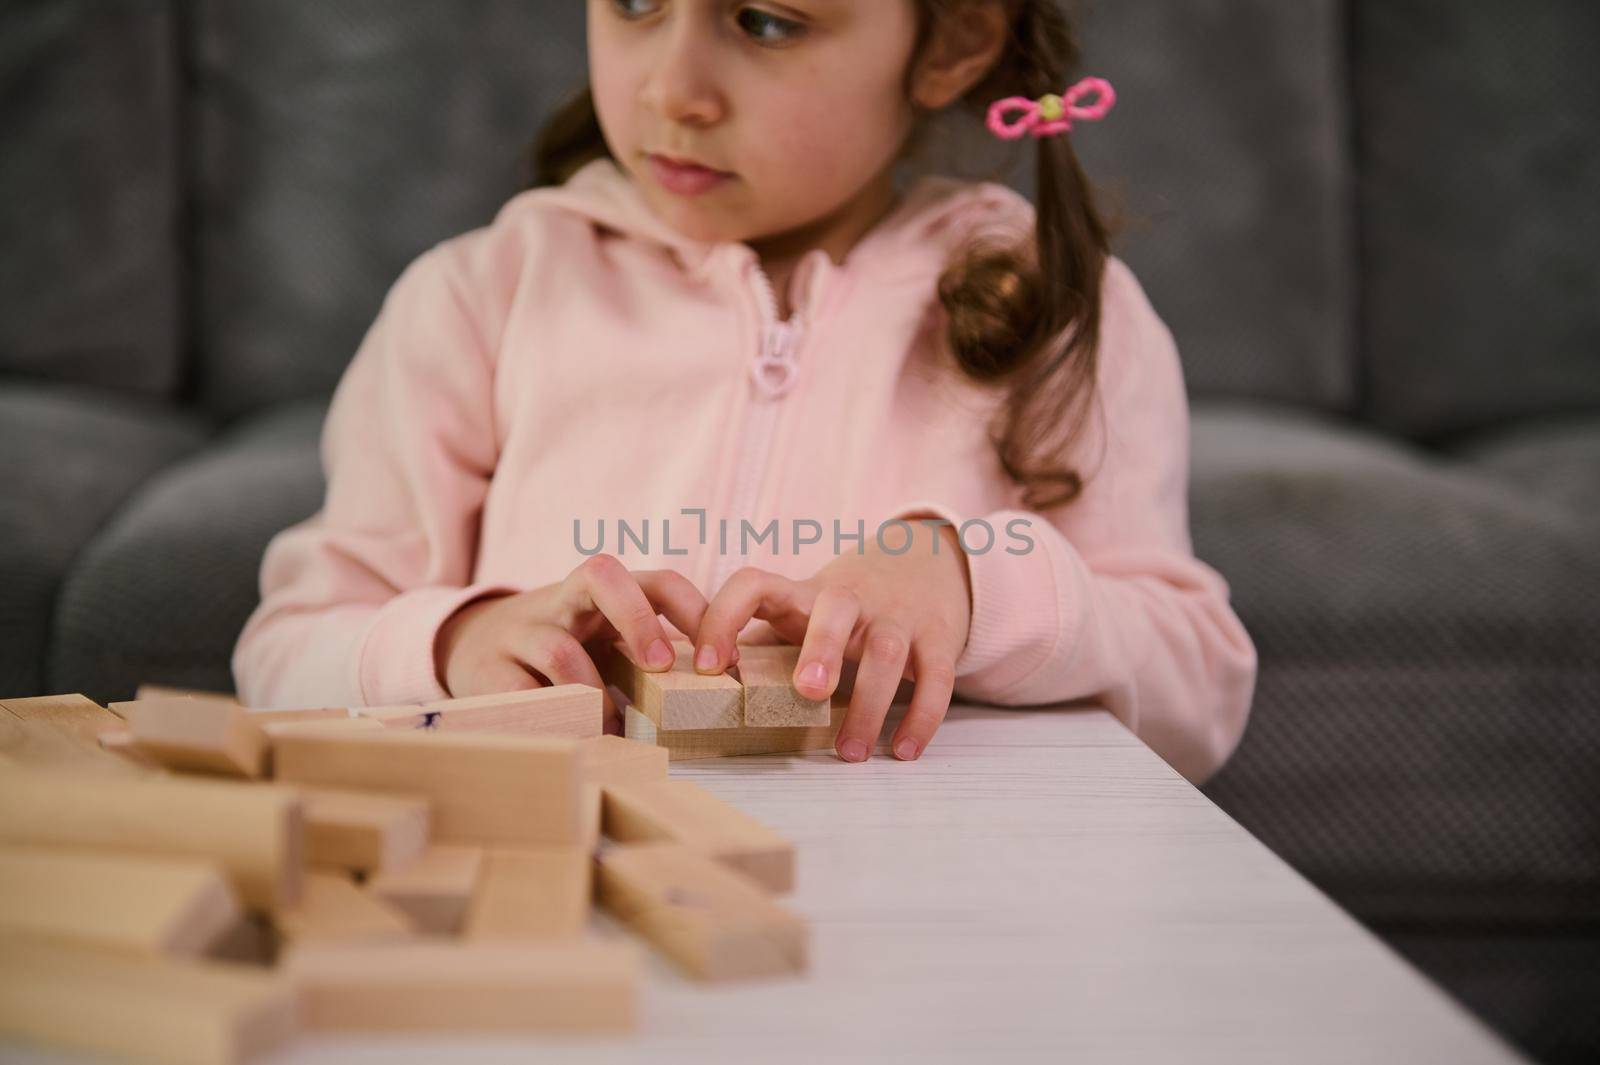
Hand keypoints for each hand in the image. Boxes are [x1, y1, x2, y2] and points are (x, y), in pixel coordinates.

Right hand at [434, 555, 708, 732]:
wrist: (472, 646)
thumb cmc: (562, 648)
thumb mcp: (605, 640)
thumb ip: (648, 658)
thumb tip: (712, 699)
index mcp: (606, 594)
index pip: (659, 582)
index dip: (694, 612)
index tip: (718, 664)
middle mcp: (564, 600)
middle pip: (601, 574)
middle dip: (637, 619)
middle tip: (658, 665)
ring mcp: (522, 630)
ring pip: (560, 651)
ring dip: (595, 696)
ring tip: (612, 729)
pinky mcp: (488, 669)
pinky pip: (521, 694)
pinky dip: (553, 719)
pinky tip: (570, 737)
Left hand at [691, 514, 971, 761]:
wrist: (925, 564)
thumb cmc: (842, 606)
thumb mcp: (798, 609)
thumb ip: (756, 639)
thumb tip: (686, 684)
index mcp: (801, 593)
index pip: (753, 584)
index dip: (723, 618)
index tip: (707, 665)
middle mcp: (850, 598)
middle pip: (837, 607)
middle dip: (822, 648)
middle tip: (806, 693)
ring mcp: (896, 616)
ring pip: (888, 651)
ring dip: (870, 704)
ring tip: (849, 753)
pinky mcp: (936, 638)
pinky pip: (936, 676)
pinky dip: (922, 716)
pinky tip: (904, 751)